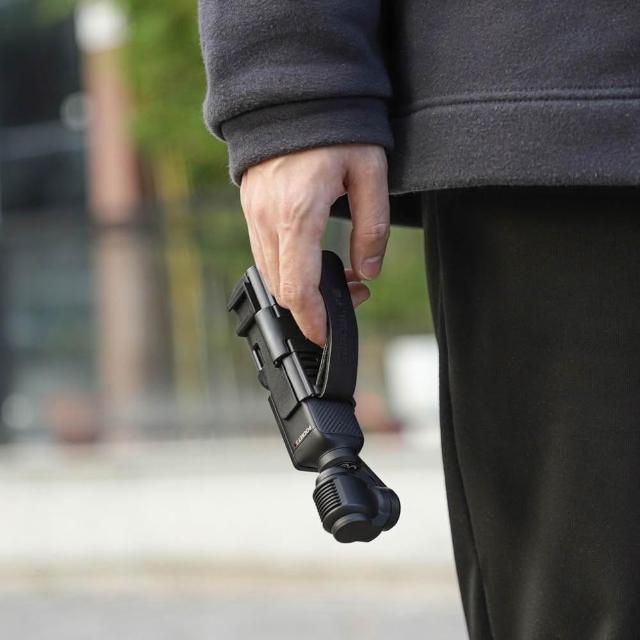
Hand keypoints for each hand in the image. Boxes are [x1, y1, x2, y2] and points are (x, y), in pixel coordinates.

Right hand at [239, 144, 389, 346]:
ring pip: (271, 273)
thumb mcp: (370, 173)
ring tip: (340, 275)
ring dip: (300, 287)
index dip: (312, 321)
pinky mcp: (251, 207)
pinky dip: (288, 267)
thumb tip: (367, 272)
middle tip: (352, 295)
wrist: (292, 93)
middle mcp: (268, 218)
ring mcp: (254, 213)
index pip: (297, 288)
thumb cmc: (336, 127)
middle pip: (281, 288)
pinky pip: (265, 251)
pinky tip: (315, 257)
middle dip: (313, 306)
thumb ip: (372, 228)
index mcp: (298, 214)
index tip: (327, 336)